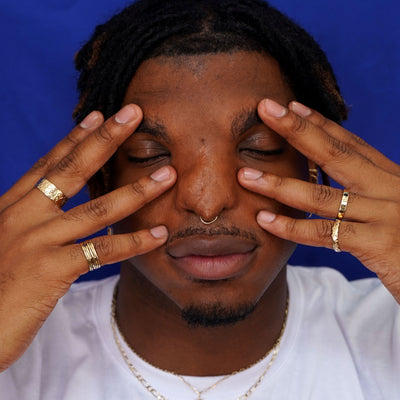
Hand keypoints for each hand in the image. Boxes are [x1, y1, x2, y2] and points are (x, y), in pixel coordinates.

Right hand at [0, 104, 175, 370]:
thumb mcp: (5, 245)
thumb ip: (31, 225)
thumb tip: (57, 213)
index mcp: (11, 208)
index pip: (49, 164)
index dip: (75, 137)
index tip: (99, 115)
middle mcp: (24, 216)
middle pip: (73, 169)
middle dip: (106, 139)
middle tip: (135, 114)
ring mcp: (37, 240)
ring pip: (98, 207)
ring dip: (138, 189)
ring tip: (168, 174)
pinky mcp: (51, 269)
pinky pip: (104, 250)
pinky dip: (135, 242)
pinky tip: (160, 235)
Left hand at [238, 98, 399, 303]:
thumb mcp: (393, 209)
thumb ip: (368, 195)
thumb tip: (336, 188)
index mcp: (391, 178)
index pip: (349, 144)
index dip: (320, 123)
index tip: (291, 106)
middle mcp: (389, 188)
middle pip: (335, 154)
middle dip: (296, 130)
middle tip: (265, 109)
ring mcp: (386, 214)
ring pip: (321, 195)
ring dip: (279, 184)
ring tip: (245, 176)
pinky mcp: (381, 244)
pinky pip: (325, 232)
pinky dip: (292, 227)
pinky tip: (264, 220)